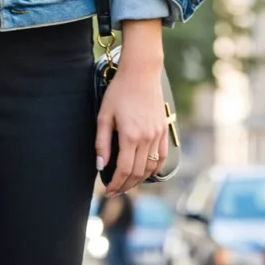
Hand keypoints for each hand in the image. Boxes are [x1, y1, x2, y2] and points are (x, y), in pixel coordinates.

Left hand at [95, 57, 169, 195]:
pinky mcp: (164, 129)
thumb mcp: (104, 116)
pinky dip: (154, 169)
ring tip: (128, 185)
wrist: (141, 73)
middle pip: (138, 173)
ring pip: (151, 167)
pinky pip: (162, 156)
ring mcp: (158, 134)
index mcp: (130, 136)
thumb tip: (100, 166)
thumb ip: (102, 143)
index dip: (115, 184)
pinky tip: (145, 173)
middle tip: (115, 191)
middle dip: (126, 186)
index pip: (124, 170)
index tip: (108, 191)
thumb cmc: (119, 92)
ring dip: (140, 180)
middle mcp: (147, 138)